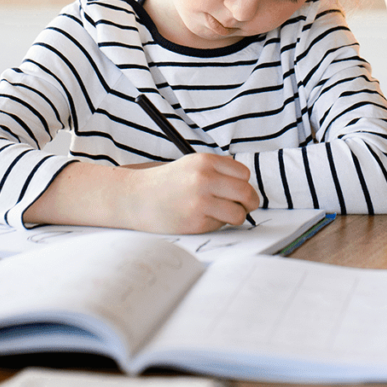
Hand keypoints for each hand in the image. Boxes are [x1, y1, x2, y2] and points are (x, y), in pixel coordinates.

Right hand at [122, 154, 259, 233]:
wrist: (136, 198)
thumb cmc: (168, 182)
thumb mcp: (192, 165)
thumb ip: (219, 171)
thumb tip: (248, 187)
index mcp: (205, 161)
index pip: (243, 174)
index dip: (243, 183)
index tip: (238, 189)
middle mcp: (204, 179)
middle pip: (246, 193)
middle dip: (250, 202)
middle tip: (246, 206)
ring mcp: (200, 201)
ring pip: (238, 213)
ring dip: (236, 216)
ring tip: (223, 213)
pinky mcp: (195, 222)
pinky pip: (221, 225)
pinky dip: (217, 224)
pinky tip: (201, 218)